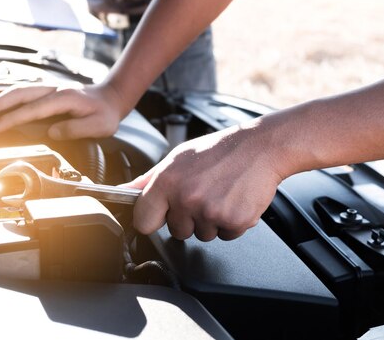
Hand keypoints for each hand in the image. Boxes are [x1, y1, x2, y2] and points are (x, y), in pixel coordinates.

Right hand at [0, 83, 122, 139]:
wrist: (112, 97)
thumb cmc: (105, 113)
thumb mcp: (99, 125)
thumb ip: (76, 129)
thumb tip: (52, 132)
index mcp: (65, 98)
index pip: (33, 109)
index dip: (13, 118)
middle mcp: (54, 89)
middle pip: (20, 93)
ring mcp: (50, 88)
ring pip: (19, 90)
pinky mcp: (47, 92)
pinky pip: (24, 92)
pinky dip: (7, 98)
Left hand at [128, 122, 283, 240]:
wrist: (260, 147)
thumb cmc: (219, 150)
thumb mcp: (178, 157)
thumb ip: (149, 180)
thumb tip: (123, 192)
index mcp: (167, 181)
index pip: (143, 221)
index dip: (153, 219)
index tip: (161, 214)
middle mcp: (187, 198)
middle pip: (177, 232)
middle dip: (188, 219)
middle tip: (203, 194)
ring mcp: (210, 212)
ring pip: (202, 235)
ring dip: (211, 221)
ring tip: (220, 194)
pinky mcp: (233, 221)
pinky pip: (226, 236)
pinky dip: (231, 223)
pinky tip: (234, 200)